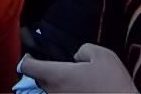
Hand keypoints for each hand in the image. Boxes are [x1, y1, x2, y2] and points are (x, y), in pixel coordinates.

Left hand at [20, 44, 135, 93]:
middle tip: (61, 67)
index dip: (27, 58)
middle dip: (46, 72)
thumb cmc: (114, 85)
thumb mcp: (102, 55)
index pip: (26, 66)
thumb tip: (76, 57)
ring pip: (52, 92)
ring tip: (76, 81)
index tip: (33, 55)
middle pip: (39, 80)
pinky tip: (83, 91)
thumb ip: (83, 49)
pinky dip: (68, 93)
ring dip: (59, 86)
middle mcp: (53, 93)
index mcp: (56, 76)